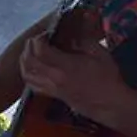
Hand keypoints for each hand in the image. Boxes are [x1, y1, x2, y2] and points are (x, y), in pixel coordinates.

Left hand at [19, 33, 136, 128]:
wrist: (112, 103)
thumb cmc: (108, 78)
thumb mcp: (99, 53)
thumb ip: (84, 40)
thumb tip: (73, 32)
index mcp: (65, 66)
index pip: (40, 50)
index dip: (38, 39)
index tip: (45, 35)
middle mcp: (54, 78)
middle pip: (29, 62)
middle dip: (28, 48)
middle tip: (36, 41)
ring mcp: (52, 88)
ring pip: (27, 75)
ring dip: (25, 62)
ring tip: (31, 53)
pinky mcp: (54, 96)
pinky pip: (33, 86)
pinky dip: (29, 76)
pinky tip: (34, 69)